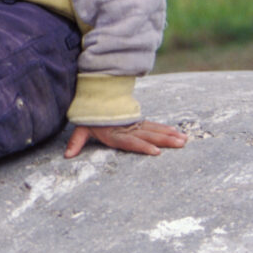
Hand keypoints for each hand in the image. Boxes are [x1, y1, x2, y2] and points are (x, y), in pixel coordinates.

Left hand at [64, 119, 187, 158]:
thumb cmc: (90, 117)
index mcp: (115, 134)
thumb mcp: (81, 128)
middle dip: (165, 140)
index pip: (131, 142)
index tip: (156, 152)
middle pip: (148, 135)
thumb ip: (76, 142)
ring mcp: (135, 125)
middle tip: (180, 144)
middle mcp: (128, 129)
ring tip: (184, 140)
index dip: (143, 146)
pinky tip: (179, 134)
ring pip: (155, 130)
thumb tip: (67, 156)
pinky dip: (168, 130)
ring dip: (170, 135)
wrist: (97, 97)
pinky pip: (155, 126)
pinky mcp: (140, 123)